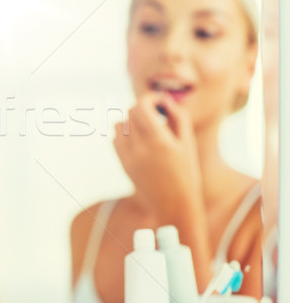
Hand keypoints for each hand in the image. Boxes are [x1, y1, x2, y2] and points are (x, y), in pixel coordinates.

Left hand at [113, 93, 201, 218]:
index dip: (150, 99)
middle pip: (130, 113)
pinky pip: (115, 139)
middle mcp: (140, 148)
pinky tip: (138, 140)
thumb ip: (178, 117)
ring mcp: (128, 157)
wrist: (175, 204)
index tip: (159, 102)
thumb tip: (164, 99)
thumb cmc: (187, 172)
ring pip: (119, 125)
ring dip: (131, 121)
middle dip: (143, 109)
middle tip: (157, 114)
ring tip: (147, 128)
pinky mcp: (123, 164)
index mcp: (159, 141)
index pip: (141, 107)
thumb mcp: (188, 143)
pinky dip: (124, 134)